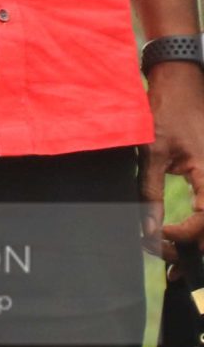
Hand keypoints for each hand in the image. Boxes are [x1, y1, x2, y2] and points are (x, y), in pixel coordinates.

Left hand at [143, 62, 203, 256]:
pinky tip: (180, 237)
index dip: (183, 237)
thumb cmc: (167, 112)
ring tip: (173, 257)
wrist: (180, 85)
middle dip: (192, 248)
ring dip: (197, 241)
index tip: (157, 239)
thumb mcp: (152, 151)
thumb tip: (147, 228)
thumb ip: (150, 191)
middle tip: (167, 260)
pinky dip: (199, 227)